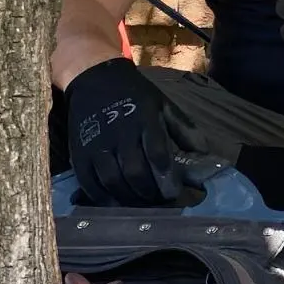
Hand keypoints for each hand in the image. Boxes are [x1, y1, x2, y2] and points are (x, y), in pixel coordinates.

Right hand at [64, 57, 186, 206]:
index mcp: (145, 120)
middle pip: (135, 172)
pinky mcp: (80, 154)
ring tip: (143, 203)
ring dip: (130, 198)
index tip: (175, 192)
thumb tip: (204, 155)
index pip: (157, 154)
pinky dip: (104, 198)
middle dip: (151, 192)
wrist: (95, 80)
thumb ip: (185, 130)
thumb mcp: (165, 106)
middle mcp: (120, 134)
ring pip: (113, 180)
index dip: (167, 177)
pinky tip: (118, 204)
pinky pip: (90, 183)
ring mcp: (97, 145)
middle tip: (160, 201)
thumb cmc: (136, 97)